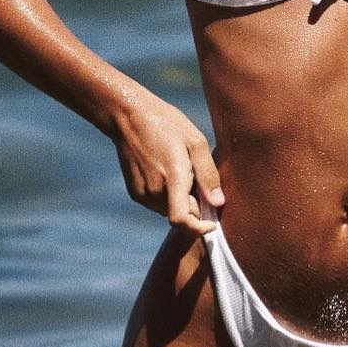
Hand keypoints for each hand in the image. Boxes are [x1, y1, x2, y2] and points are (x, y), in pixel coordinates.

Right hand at [111, 91, 223, 236]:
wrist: (129, 117)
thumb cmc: (167, 124)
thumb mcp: (195, 142)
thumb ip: (208, 175)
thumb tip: (218, 203)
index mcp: (172, 178)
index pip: (182, 220)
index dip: (199, 229)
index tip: (212, 224)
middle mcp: (154, 191)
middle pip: (182, 214)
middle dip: (195, 205)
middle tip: (197, 178)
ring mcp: (142, 194)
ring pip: (170, 210)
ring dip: (181, 200)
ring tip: (180, 170)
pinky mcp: (135, 193)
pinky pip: (158, 203)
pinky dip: (168, 196)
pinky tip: (167, 171)